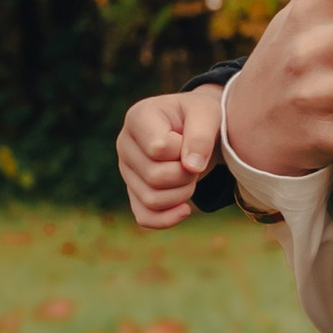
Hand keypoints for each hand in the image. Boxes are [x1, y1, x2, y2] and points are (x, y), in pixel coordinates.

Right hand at [117, 86, 222, 226]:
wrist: (198, 128)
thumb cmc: (200, 116)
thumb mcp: (208, 114)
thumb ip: (201, 136)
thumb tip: (191, 168)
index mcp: (138, 118)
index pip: (158, 148)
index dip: (184, 150)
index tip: (193, 139)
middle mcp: (125, 144)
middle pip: (154, 176)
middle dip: (186, 175)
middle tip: (197, 162)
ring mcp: (127, 170)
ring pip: (151, 199)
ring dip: (183, 194)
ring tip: (192, 175)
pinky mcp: (134, 192)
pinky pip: (144, 217)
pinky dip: (167, 219)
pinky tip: (185, 210)